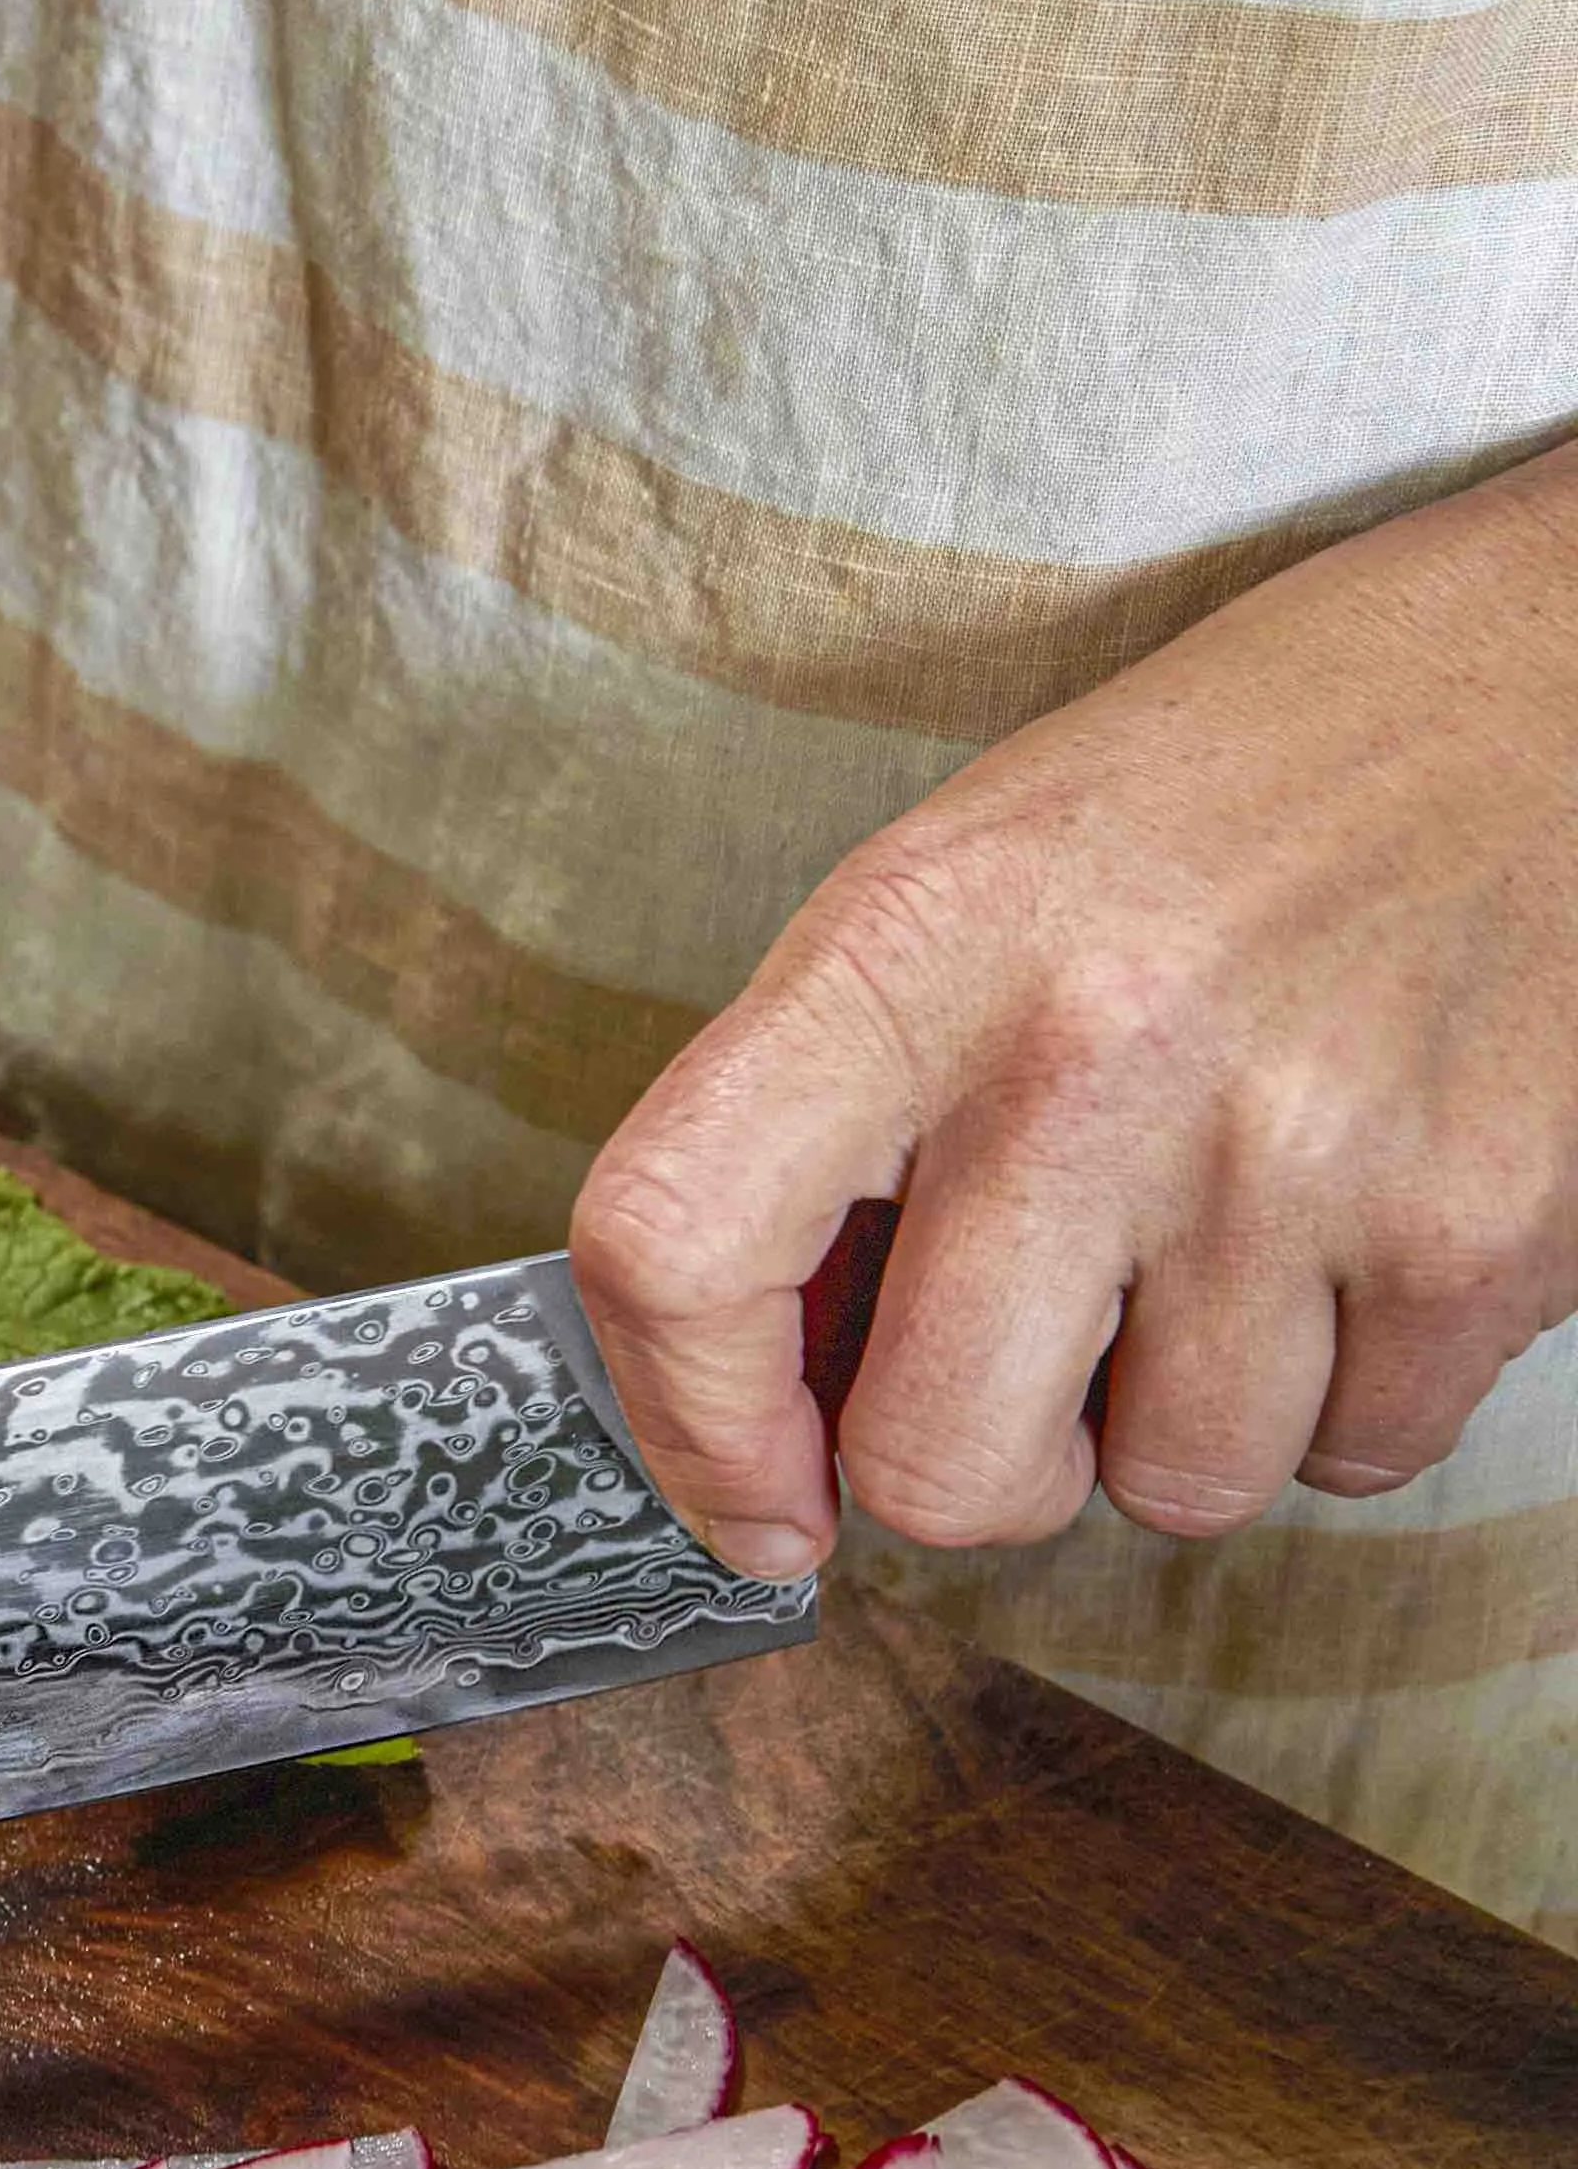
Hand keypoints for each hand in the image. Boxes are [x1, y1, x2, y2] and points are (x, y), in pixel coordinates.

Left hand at [570, 441, 1577, 1577]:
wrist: (1558, 670)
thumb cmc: (1241, 786)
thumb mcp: (973, 885)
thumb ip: (846, 1126)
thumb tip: (773, 1396)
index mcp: (914, 945)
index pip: (678, 1247)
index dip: (690, 1424)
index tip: (751, 1498)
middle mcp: (1086, 1056)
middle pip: (936, 1464)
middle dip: (979, 1463)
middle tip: (1038, 1359)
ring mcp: (1293, 1153)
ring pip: (1166, 1490)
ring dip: (1179, 1420)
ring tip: (1226, 1244)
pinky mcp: (1479, 1228)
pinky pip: (1353, 1455)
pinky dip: (1347, 1392)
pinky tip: (1354, 1232)